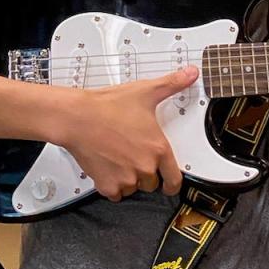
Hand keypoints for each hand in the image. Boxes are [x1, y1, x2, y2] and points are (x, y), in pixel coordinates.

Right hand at [60, 66, 197, 201]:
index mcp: (157, 149)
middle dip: (146, 173)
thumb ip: (172, 84)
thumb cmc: (107, 106)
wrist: (78, 117)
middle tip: (135, 156)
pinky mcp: (107, 185)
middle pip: (152, 183)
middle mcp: (144, 167)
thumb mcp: (145, 92)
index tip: (170, 184)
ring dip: (130, 179)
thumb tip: (190, 74)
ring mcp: (125, 178)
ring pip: (134, 188)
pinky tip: (109, 167)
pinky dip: (113, 185)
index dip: (173, 183)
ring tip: (121, 158)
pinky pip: (116, 194)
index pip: (174, 180)